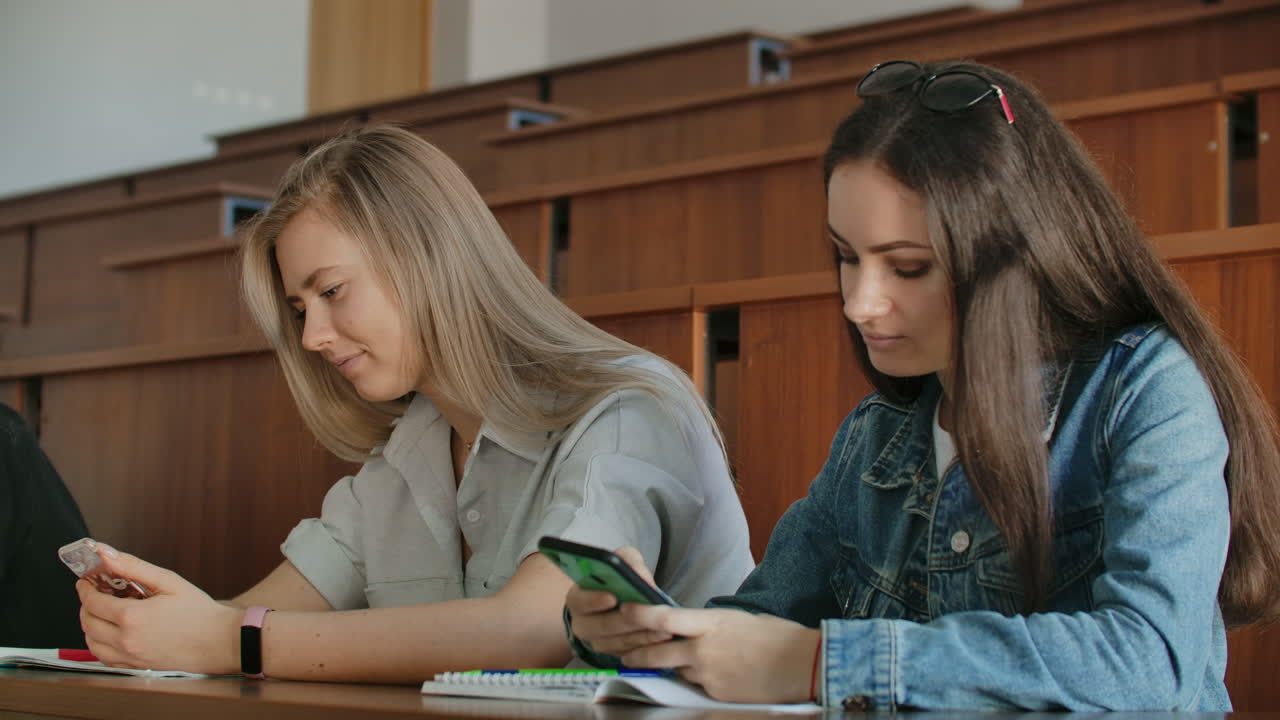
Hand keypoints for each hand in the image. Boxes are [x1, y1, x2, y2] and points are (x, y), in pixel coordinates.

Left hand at [77, 545, 240, 673]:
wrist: (218, 642)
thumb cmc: (198, 612)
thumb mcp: (168, 581)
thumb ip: (133, 567)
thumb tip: (105, 555)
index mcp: (132, 617)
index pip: (92, 601)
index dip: (85, 588)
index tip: (87, 581)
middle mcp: (125, 639)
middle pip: (87, 621)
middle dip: (86, 604)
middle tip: (96, 593)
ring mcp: (129, 655)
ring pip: (91, 641)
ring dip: (90, 624)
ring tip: (103, 612)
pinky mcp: (134, 665)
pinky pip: (103, 656)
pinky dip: (98, 643)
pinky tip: (111, 632)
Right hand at [564, 546, 672, 654]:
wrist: (623, 600)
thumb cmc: (619, 578)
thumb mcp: (623, 561)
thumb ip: (630, 562)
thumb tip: (640, 577)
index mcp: (577, 598)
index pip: (579, 601)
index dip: (594, 600)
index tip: (612, 598)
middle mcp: (581, 623)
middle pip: (601, 626)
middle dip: (627, 621)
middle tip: (648, 615)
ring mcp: (596, 642)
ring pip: (617, 643)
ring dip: (641, 636)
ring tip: (663, 629)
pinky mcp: (612, 654)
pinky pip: (628, 654)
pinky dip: (645, 647)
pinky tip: (661, 639)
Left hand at [618, 604, 820, 703]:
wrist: (801, 664)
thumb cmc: (775, 636)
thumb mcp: (736, 619)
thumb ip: (709, 624)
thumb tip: (691, 628)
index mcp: (710, 623)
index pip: (664, 618)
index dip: (639, 615)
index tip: (624, 610)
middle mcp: (704, 649)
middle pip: (656, 653)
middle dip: (635, 655)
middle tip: (623, 654)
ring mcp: (709, 675)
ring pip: (676, 671)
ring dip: (669, 668)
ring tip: (666, 663)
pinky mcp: (716, 694)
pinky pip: (697, 686)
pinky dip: (697, 681)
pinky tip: (711, 675)